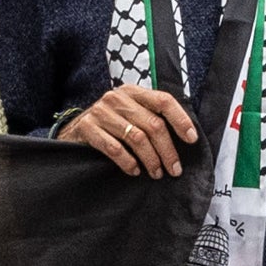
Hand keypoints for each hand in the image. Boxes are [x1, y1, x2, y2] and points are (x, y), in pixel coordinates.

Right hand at [59, 83, 197, 177]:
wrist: (73, 131)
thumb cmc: (109, 125)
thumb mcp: (130, 113)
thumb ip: (151, 117)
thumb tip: (185, 136)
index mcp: (133, 92)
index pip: (163, 101)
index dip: (181, 120)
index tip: (191, 139)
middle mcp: (117, 98)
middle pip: (153, 124)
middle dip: (167, 150)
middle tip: (174, 169)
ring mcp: (100, 112)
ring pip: (136, 138)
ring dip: (151, 159)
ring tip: (156, 173)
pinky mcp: (87, 127)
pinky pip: (114, 148)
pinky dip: (128, 162)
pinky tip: (134, 171)